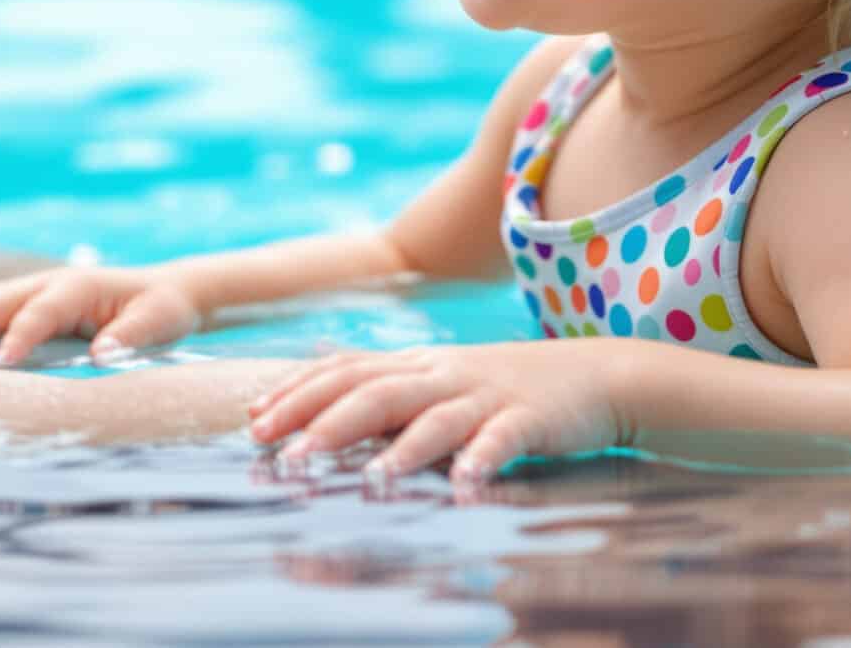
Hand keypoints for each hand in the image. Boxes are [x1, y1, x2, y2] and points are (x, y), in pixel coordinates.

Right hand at [0, 266, 204, 366]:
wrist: (162, 290)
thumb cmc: (162, 310)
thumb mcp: (159, 323)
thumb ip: (131, 336)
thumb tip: (102, 352)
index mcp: (77, 287)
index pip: (39, 312)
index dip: (16, 337)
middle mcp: (44, 282)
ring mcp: (27, 287)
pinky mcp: (18, 298)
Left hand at [245, 342, 621, 483]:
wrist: (595, 375)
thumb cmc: (505, 388)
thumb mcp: (439, 383)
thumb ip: (386, 394)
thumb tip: (319, 414)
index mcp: (416, 364)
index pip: (346, 369)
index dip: (298, 390)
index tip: (255, 419)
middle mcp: (443, 373)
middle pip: (376, 390)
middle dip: (325, 420)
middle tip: (284, 454)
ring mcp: (486, 395)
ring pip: (433, 416)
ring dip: (398, 448)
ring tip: (367, 480)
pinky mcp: (530, 419)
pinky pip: (503, 440)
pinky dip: (482, 460)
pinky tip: (464, 487)